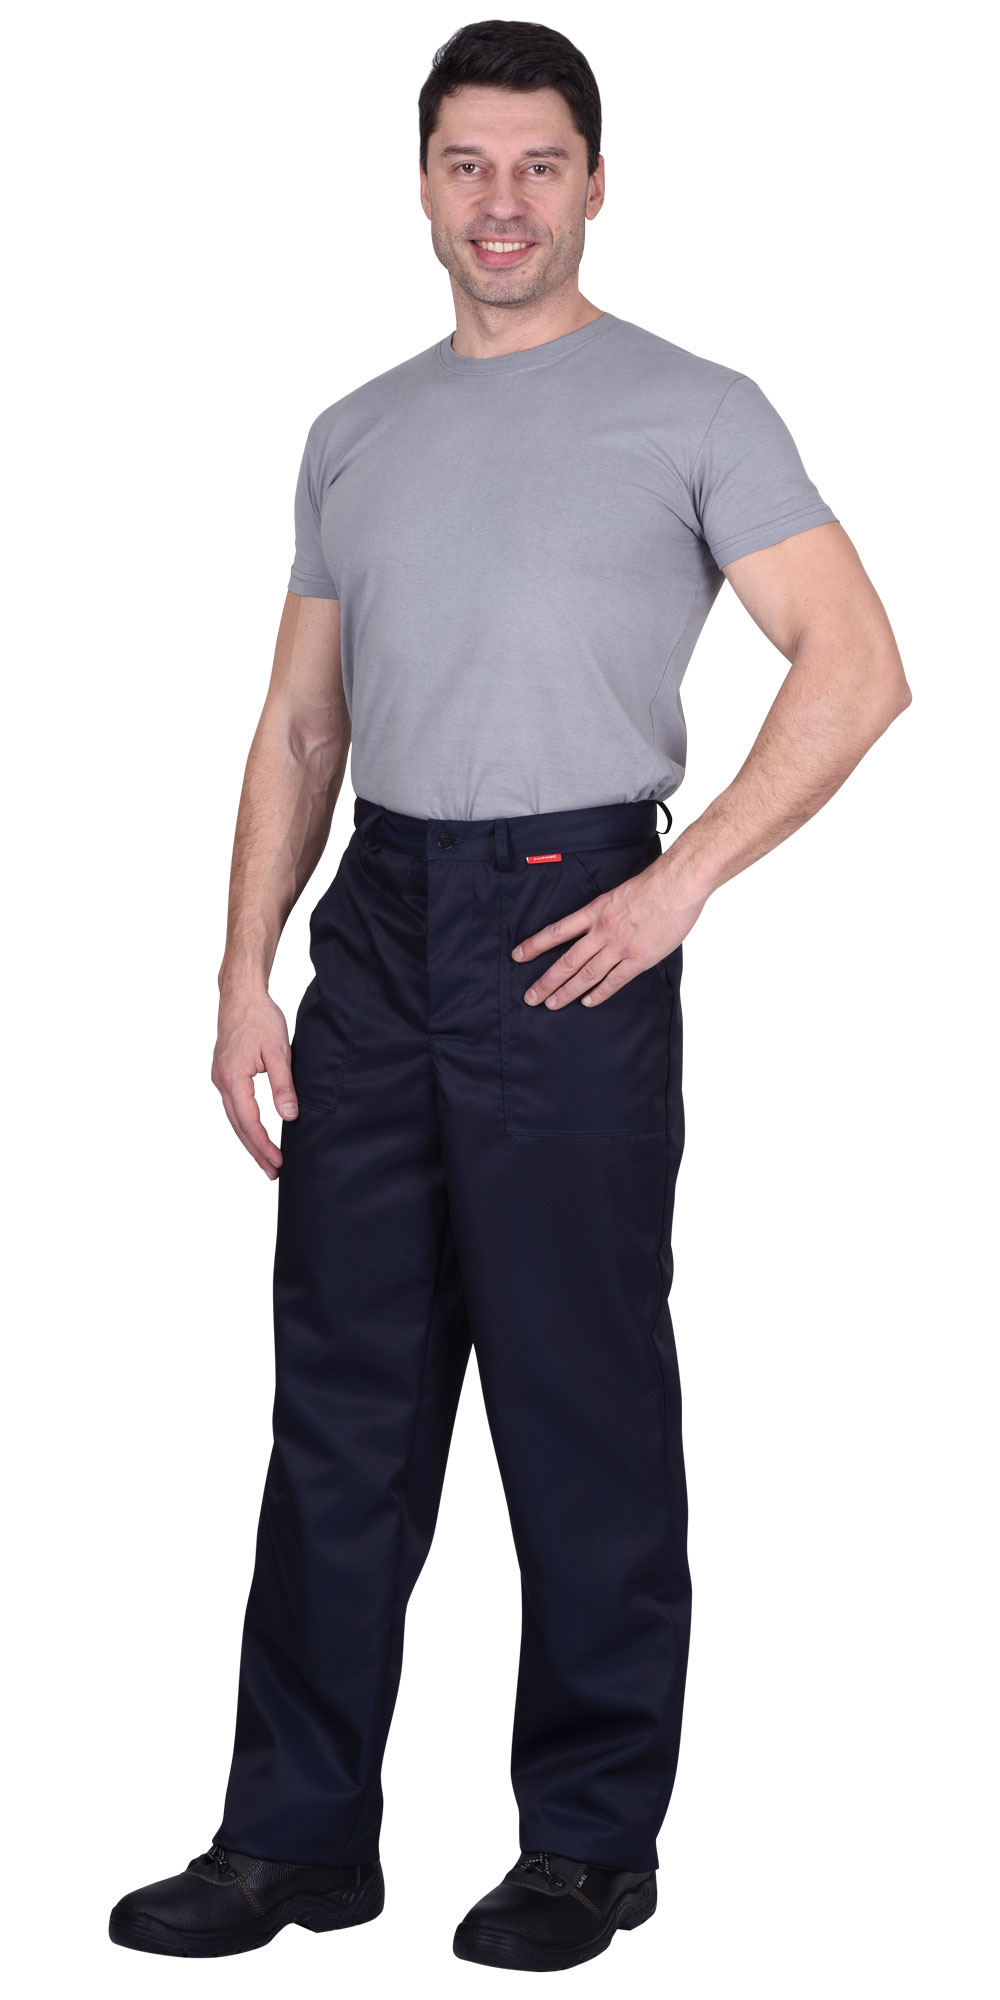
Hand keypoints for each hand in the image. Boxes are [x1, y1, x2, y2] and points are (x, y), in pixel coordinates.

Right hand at [212, 988, 296, 1177]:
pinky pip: (233, 1106)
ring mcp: (219, 1078)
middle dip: (256, 1151)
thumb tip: (289, 1117)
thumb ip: (283, 1086)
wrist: (240, 996)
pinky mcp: (223, 1074)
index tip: (279, 1162)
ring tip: (266, 1160)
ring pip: (234, 1118)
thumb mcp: (279, 1052)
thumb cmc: (260, 1018)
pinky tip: (255, 1133)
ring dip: (249, 1140)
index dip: (265, 1145)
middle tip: (273, 1173)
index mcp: (233, 1078)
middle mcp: (221, 1082)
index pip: (249, 1122)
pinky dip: (244, 1123)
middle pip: (238, 1126)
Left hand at [511, 861, 705, 1007]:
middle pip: (566, 960)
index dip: (535, 945)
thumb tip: (595, 927)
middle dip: (546, 981)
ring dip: (567, 992)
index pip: (556, 932)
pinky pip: (614, 981)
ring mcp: (620, 946)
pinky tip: (588, 1002)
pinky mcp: (639, 958)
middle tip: (530, 997)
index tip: (518, 955)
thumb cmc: (652, 885)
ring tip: (552, 1004)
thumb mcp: (617, 894)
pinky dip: (600, 993)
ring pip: (586, 974)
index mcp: (594, 912)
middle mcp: (602, 931)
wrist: (677, 885)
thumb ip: (604, 913)